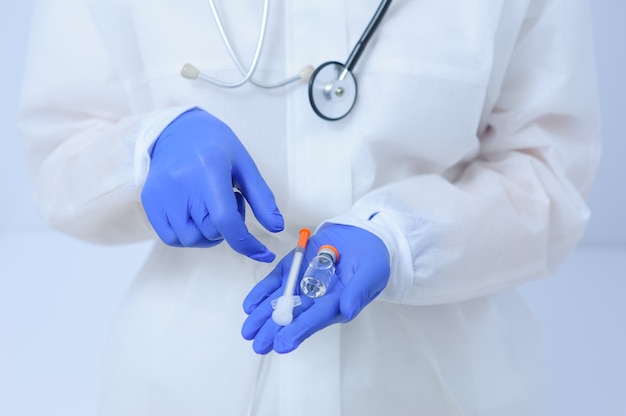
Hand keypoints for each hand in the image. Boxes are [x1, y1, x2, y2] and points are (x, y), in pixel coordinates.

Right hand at [141, 108, 282, 261]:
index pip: (225, 220)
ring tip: (210, 207)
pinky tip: (194, 215)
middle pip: (210, 232)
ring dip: (207, 234)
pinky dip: (187, 235)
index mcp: (209, 169)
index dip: (246, 243)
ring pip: (190, 239)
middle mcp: (182, 182)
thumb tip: (276, 227)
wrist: (178, 129)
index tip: (262, 253)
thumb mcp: (245, 166)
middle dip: (227, 228)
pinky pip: (170, 237)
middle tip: (228, 202)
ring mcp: (162, 192)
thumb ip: (262, 198)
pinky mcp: (149, 200)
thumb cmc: (216, 147)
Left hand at [241, 224, 389, 353]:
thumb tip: (347, 310)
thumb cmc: (372, 258)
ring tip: (248, 331)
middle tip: (258, 343)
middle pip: (292, 316)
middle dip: (274, 330)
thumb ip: (358, 292)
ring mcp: (302, 283)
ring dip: (263, 316)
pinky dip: (261, 293)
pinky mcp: (292, 268)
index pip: (314, 319)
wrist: (363, 234)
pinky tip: (250, 306)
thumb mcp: (371, 273)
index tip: (282, 344)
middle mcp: (316, 299)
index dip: (298, 331)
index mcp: (336, 304)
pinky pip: (274, 283)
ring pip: (279, 302)